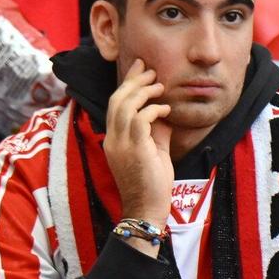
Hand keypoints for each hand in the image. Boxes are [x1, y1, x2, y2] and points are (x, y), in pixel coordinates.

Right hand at [103, 59, 173, 227]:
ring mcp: (120, 144)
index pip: (114, 104)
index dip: (126, 84)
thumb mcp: (154, 151)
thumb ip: (155, 131)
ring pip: (125, 105)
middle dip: (133, 80)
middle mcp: (112, 139)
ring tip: (159, 86)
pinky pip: (140, 119)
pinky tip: (165, 110)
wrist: (146, 209)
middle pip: (117, 99)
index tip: (139, 69)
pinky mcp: (134, 149)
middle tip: (149, 69)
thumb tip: (163, 113)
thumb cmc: (152, 184)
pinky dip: (153, 110)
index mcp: (113, 139)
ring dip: (143, 92)